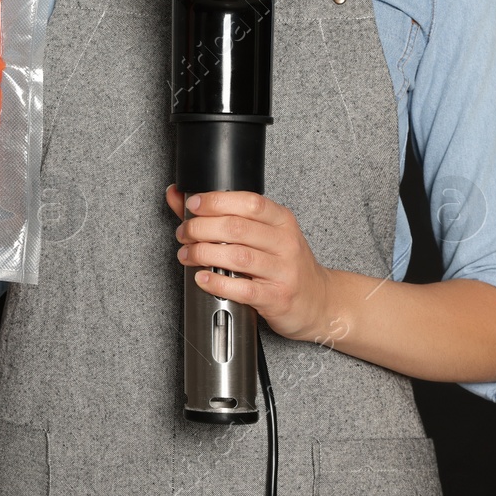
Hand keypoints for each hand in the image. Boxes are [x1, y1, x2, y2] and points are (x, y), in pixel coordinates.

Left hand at [165, 183, 335, 343]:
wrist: (319, 301)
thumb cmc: (285, 264)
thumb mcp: (263, 233)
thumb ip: (221, 214)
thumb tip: (177, 194)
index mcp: (281, 221)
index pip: (249, 202)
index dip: (216, 201)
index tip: (193, 204)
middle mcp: (285, 243)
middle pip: (237, 228)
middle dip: (201, 228)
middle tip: (184, 234)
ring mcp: (283, 271)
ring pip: (237, 256)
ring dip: (203, 253)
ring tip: (187, 254)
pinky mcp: (277, 297)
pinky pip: (243, 288)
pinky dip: (217, 282)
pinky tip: (202, 278)